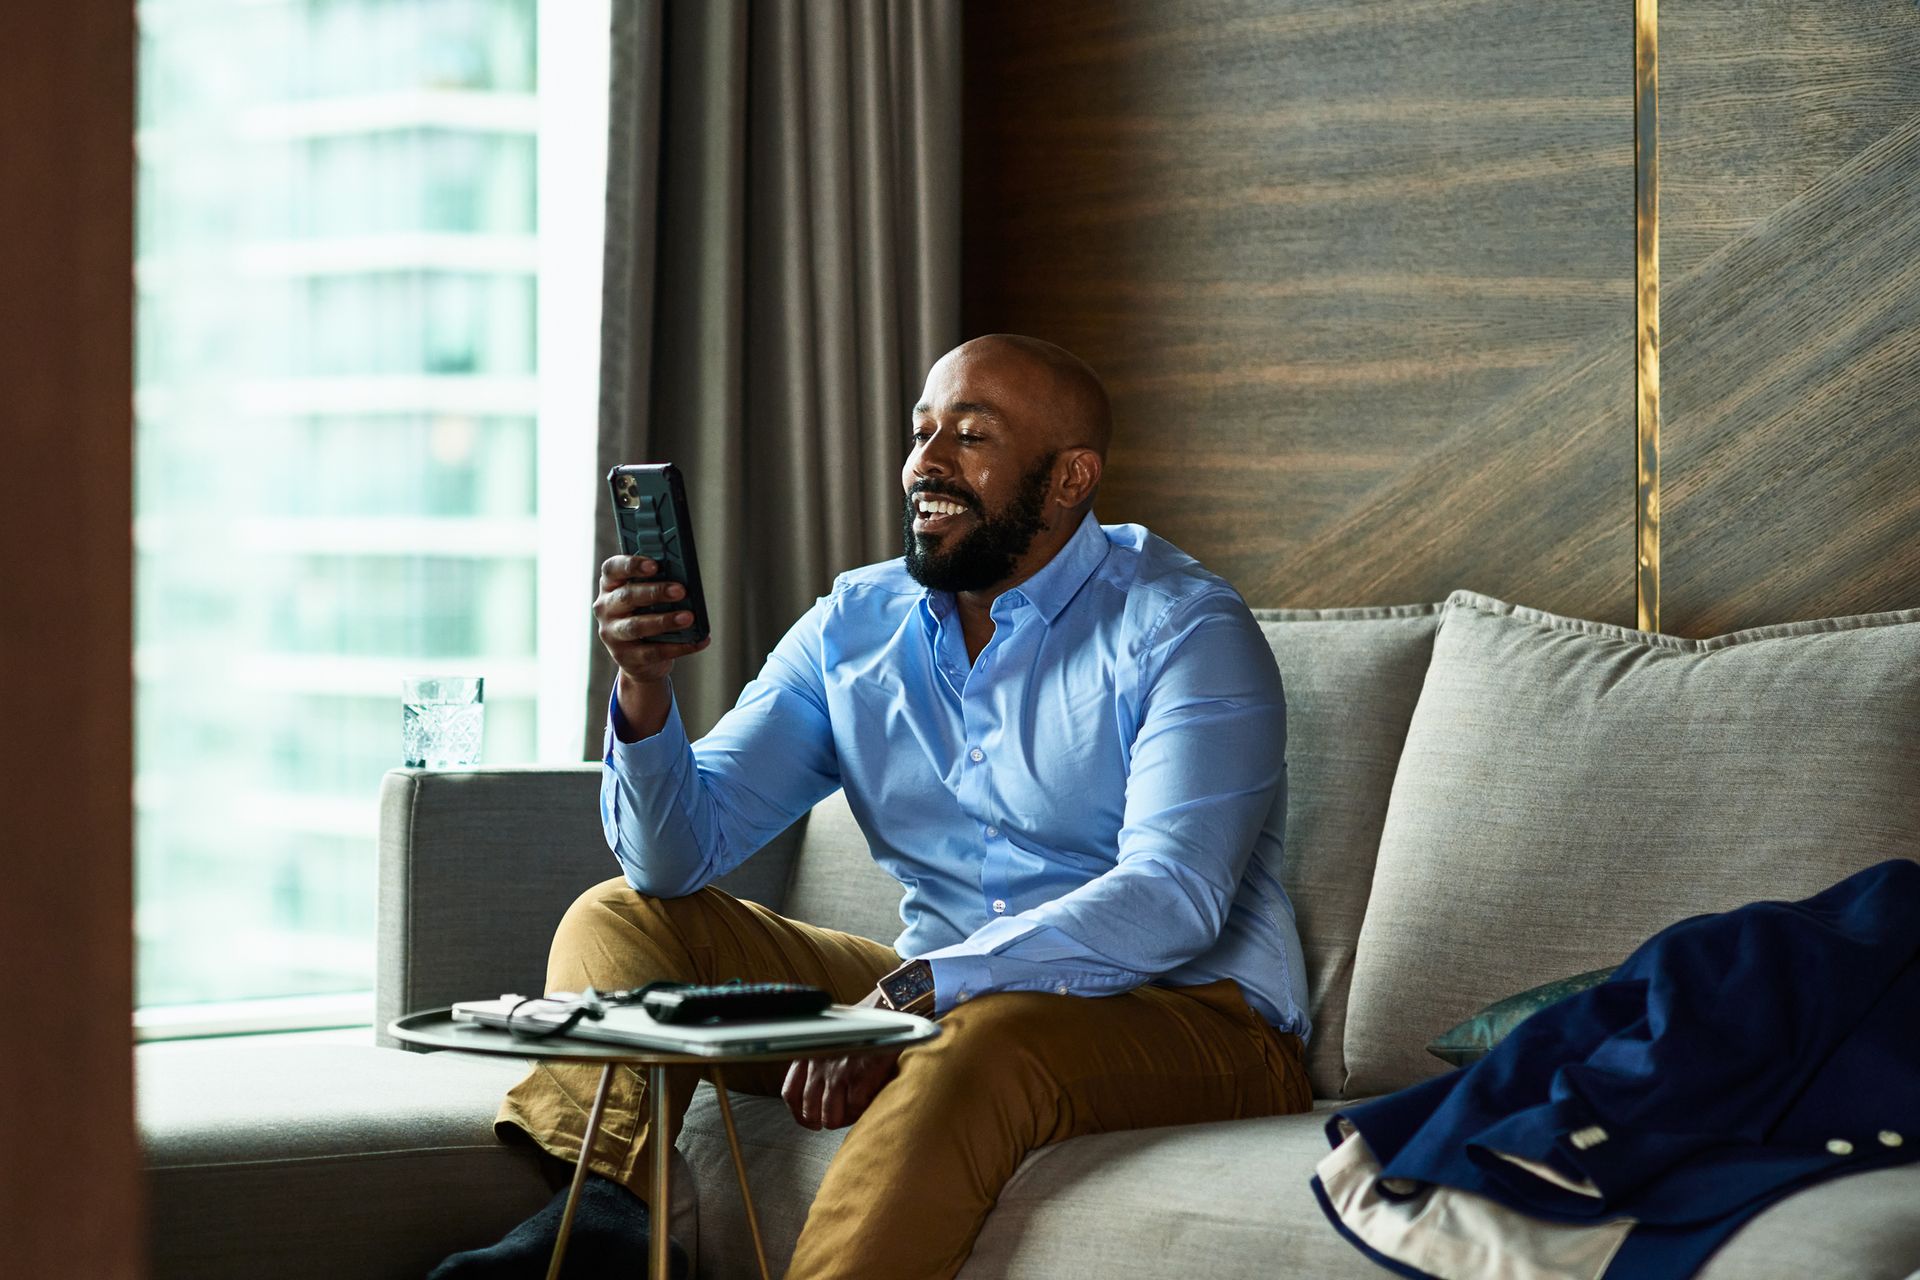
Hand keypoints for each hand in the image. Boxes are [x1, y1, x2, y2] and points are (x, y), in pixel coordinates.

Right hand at [594, 554, 709, 738]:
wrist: (640, 661)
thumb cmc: (647, 616)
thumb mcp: (648, 598)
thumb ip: (659, 585)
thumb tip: (685, 579)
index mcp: (610, 586)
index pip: (612, 569)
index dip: (632, 565)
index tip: (654, 565)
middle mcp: (605, 608)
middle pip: (627, 596)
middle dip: (655, 592)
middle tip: (681, 590)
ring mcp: (611, 634)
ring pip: (637, 626)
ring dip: (665, 621)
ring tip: (689, 617)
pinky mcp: (625, 657)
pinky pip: (653, 652)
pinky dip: (679, 647)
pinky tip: (698, 641)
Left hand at [781, 990, 902, 1129]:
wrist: (885, 1010)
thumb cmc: (861, 1025)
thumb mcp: (830, 1039)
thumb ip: (819, 1061)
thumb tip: (817, 1092)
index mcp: (809, 1054)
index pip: (791, 1093)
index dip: (799, 1113)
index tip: (809, 1120)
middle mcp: (819, 1066)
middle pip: (809, 1111)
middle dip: (823, 1119)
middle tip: (838, 1117)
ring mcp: (838, 1073)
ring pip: (831, 1118)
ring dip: (843, 1119)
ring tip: (855, 1111)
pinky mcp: (859, 1078)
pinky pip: (855, 1109)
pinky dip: (862, 1110)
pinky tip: (869, 1100)